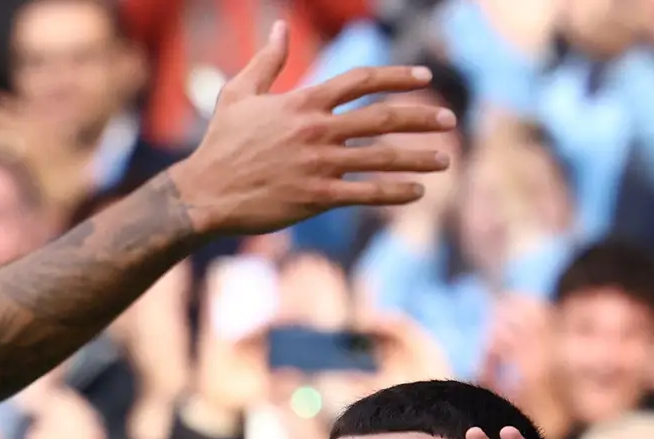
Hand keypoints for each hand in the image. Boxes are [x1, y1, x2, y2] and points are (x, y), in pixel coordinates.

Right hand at [160, 26, 455, 238]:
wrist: (204, 193)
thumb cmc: (221, 143)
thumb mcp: (240, 93)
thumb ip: (267, 60)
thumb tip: (280, 27)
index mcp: (304, 101)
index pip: (361, 81)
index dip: (397, 77)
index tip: (424, 78)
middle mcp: (317, 130)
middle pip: (382, 118)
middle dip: (420, 118)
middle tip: (449, 120)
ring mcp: (318, 165)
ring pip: (380, 158)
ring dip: (418, 158)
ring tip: (444, 159)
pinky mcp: (316, 197)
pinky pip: (365, 193)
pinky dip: (394, 192)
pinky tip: (417, 192)